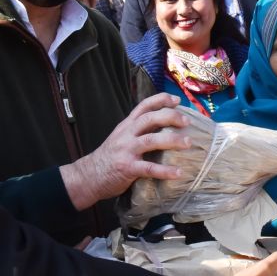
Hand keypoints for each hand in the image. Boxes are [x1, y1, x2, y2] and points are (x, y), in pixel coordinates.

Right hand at [60, 94, 190, 210]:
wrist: (88, 176)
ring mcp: (126, 151)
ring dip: (172, 140)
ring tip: (188, 143)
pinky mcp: (127, 168)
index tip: (177, 100)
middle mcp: (126, 134)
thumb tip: (164, 127)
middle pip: (149, 118)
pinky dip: (165, 170)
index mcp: (126, 126)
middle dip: (170, 117)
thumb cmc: (110, 157)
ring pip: (151, 140)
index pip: (143, 106)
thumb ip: (138, 131)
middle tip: (187, 121)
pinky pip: (149, 168)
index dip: (160, 100)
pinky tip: (178, 173)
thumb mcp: (121, 137)